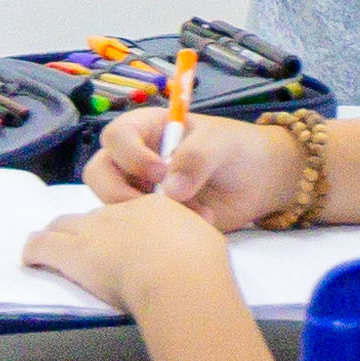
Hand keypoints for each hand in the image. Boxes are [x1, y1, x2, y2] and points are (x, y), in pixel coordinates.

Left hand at [24, 182, 229, 309]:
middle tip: (83, 239)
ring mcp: (94, 230)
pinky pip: (44, 244)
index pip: (129, 206)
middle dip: (86, 222)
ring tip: (49, 243)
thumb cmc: (199, 258)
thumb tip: (195, 246)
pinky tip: (29, 257)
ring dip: (56, 232)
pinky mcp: (74, 252)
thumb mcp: (206, 237)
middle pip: (92, 214)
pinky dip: (34, 249)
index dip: (123, 216)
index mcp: (153, 206)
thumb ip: (196, 236)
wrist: (179, 273)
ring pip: (64, 223)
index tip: (126, 233)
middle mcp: (120, 213)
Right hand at [86, 111, 305, 230]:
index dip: (129, 154)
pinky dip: (161, 231)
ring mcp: (142, 191)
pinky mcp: (152, 218)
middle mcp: (136, 160)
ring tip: (188, 212)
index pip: (115, 136)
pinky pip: (137, 228)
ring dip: (144, 214)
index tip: (159, 171)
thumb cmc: (238, 148)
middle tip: (157, 202)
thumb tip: (170, 190)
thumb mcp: (221, 142)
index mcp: (148, 130)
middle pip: (99, 173)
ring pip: (112, 205)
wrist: (260, 182)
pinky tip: (196, 222)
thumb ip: (196, 157)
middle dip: (119, 192)